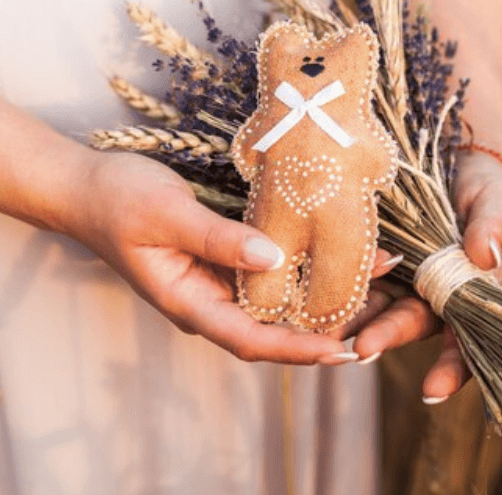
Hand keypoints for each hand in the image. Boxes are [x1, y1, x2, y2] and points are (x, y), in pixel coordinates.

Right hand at [67, 150, 352, 364]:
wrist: (87, 185)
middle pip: (274, 326)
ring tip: (374, 283)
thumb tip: (273, 258)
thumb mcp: (167, 214)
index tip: (343, 350)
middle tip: (379, 314)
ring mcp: (218, 279)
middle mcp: (209, 299)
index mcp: (190, 302)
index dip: (297, 348)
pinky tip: (332, 253)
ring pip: (277, 299)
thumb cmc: (117, 200)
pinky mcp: (224, 256)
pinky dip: (301, 266)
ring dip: (321, 295)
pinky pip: (269, 269)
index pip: (251, 339)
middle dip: (326, 326)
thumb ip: (217, 238)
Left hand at [341, 150, 501, 401]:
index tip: (432, 391)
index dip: (452, 367)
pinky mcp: (373, 253)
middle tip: (361, 349)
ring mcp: (399, 274)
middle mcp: (430, 291)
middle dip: (386, 338)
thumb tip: (485, 257)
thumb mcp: (495, 201)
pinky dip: (337, 285)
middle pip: (409, 323)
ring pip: (375, 305)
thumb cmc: (481, 185)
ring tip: (326, 331)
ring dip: (352, 321)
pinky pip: (355, 273)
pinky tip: (313, 294)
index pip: (465, 338)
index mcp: (468, 290)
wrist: (448, 156)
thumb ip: (493, 226)